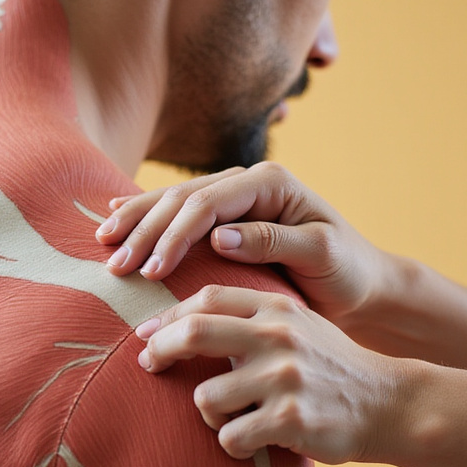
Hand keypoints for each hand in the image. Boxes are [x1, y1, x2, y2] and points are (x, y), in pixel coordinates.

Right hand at [97, 162, 390, 327]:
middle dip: (144, 231)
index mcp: (271, 183)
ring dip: (136, 223)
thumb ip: (272, 242)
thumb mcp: (321, 256)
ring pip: (172, 201)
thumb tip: (218, 237)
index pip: (206, 204)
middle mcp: (249, 181)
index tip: (151, 271)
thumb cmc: (348, 273)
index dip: (173, 236)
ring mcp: (236, 196)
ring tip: (104, 245)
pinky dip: (145, 215)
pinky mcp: (227, 215)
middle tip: (114, 265)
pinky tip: (116, 216)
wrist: (362, 284)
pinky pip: (178, 211)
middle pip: (181, 199)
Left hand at [136, 285, 406, 463]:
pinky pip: (230, 437)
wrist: (389, 404)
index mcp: (277, 308)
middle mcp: (279, 337)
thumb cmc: (328, 367)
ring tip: (231, 419)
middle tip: (147, 365)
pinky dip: (232, 444)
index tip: (146, 334)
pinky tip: (253, 443)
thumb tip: (175, 320)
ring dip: (208, 414)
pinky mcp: (290, 419)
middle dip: (160, 351)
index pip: (207, 299)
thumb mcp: (297, 325)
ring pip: (206, 398)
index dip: (168, 316)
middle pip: (194, 334)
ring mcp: (284, 378)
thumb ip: (248, 317)